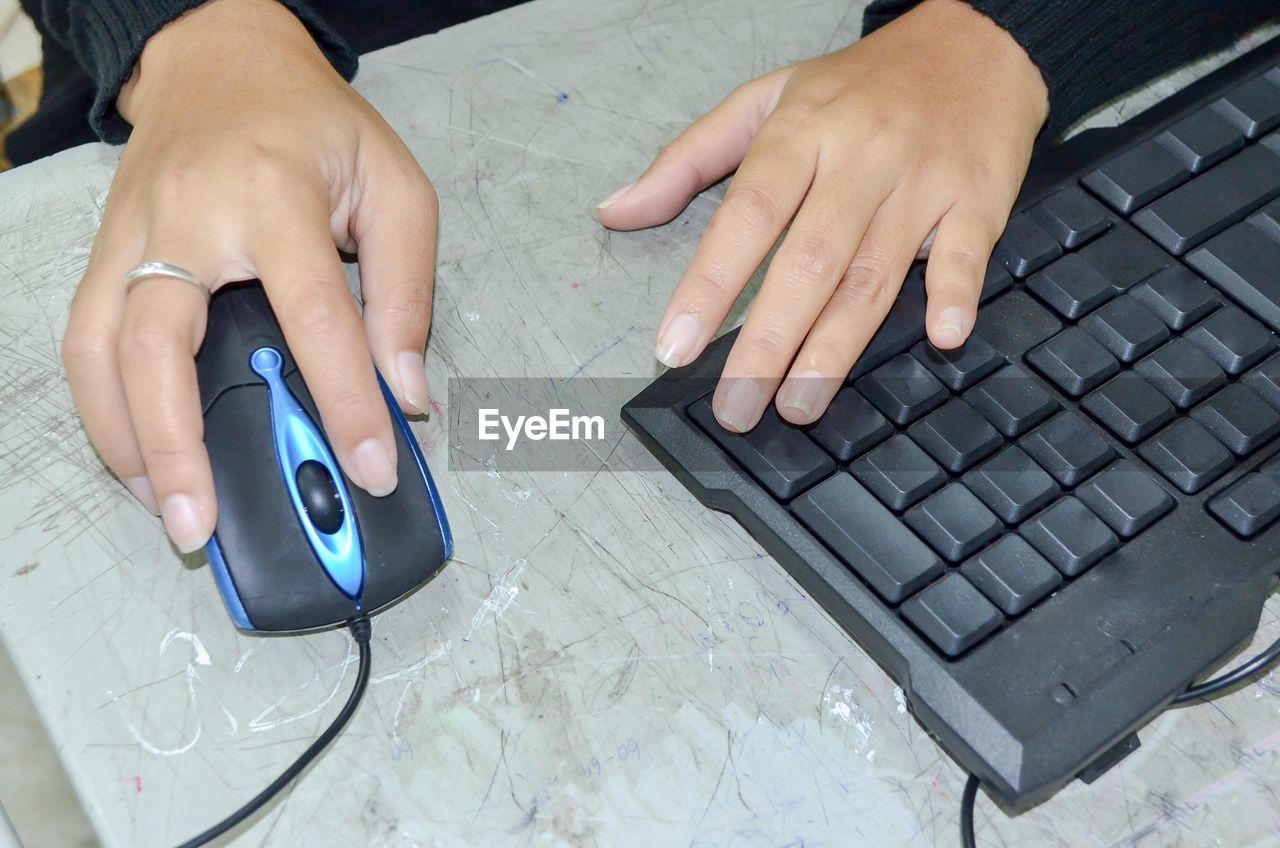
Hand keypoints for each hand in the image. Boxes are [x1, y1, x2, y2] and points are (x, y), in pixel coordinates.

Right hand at [61, 0, 438, 551]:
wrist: (224, 61)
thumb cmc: (314, 126)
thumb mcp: (395, 187)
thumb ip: (408, 288)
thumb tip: (406, 387)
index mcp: (273, 195)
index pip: (314, 318)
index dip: (348, 402)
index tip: (372, 468)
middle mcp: (186, 218)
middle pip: (160, 347)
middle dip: (179, 447)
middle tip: (204, 525)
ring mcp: (132, 235)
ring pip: (99, 352)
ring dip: (126, 441)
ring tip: (168, 506)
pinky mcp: (107, 251)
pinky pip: (87, 339)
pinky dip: (106, 407)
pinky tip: (141, 452)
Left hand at [595, 0, 1047, 431]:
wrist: (972, 45)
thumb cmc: (857, 84)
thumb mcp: (764, 99)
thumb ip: (686, 160)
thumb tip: (615, 211)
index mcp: (800, 133)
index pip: (746, 215)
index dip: (709, 285)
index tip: (676, 345)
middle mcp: (859, 159)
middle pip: (809, 260)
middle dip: (768, 342)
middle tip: (736, 405)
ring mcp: (921, 181)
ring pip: (873, 273)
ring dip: (836, 347)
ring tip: (798, 404)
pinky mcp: (978, 198)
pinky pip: (967, 253)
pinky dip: (956, 294)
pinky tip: (942, 337)